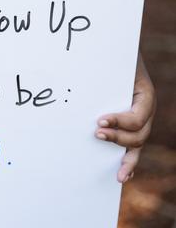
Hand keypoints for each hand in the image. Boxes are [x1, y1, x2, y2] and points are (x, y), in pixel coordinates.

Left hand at [96, 55, 155, 183]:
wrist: (118, 52)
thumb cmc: (113, 56)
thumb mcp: (113, 60)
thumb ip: (105, 70)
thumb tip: (81, 79)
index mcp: (146, 95)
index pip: (138, 117)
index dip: (120, 121)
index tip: (100, 120)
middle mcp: (146, 110)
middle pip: (139, 134)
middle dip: (118, 138)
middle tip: (96, 134)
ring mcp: (141, 120)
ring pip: (137, 145)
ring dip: (126, 159)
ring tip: (118, 174)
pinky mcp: (131, 127)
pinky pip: (133, 147)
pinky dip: (129, 163)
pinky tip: (123, 175)